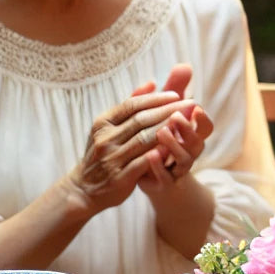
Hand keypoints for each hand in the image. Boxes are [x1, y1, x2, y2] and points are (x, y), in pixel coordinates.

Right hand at [64, 83, 196, 215]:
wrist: (84, 190)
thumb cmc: (103, 153)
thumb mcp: (108, 128)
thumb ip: (130, 106)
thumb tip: (152, 83)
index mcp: (102, 123)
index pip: (132, 104)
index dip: (156, 99)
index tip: (178, 95)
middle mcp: (105, 139)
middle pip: (142, 120)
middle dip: (168, 110)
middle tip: (190, 104)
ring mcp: (111, 158)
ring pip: (144, 139)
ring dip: (168, 128)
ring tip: (187, 121)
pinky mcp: (119, 178)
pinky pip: (143, 162)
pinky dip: (159, 153)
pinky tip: (175, 146)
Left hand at [140, 64, 214, 193]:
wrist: (149, 176)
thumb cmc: (159, 138)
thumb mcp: (165, 112)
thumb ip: (173, 90)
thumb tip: (184, 65)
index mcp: (191, 135)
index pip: (205, 127)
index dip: (202, 118)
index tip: (195, 106)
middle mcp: (189, 152)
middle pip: (197, 142)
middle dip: (188, 129)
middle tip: (175, 116)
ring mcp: (177, 169)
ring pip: (184, 160)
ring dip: (174, 146)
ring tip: (161, 132)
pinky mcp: (163, 182)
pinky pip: (165, 177)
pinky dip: (158, 167)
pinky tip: (149, 155)